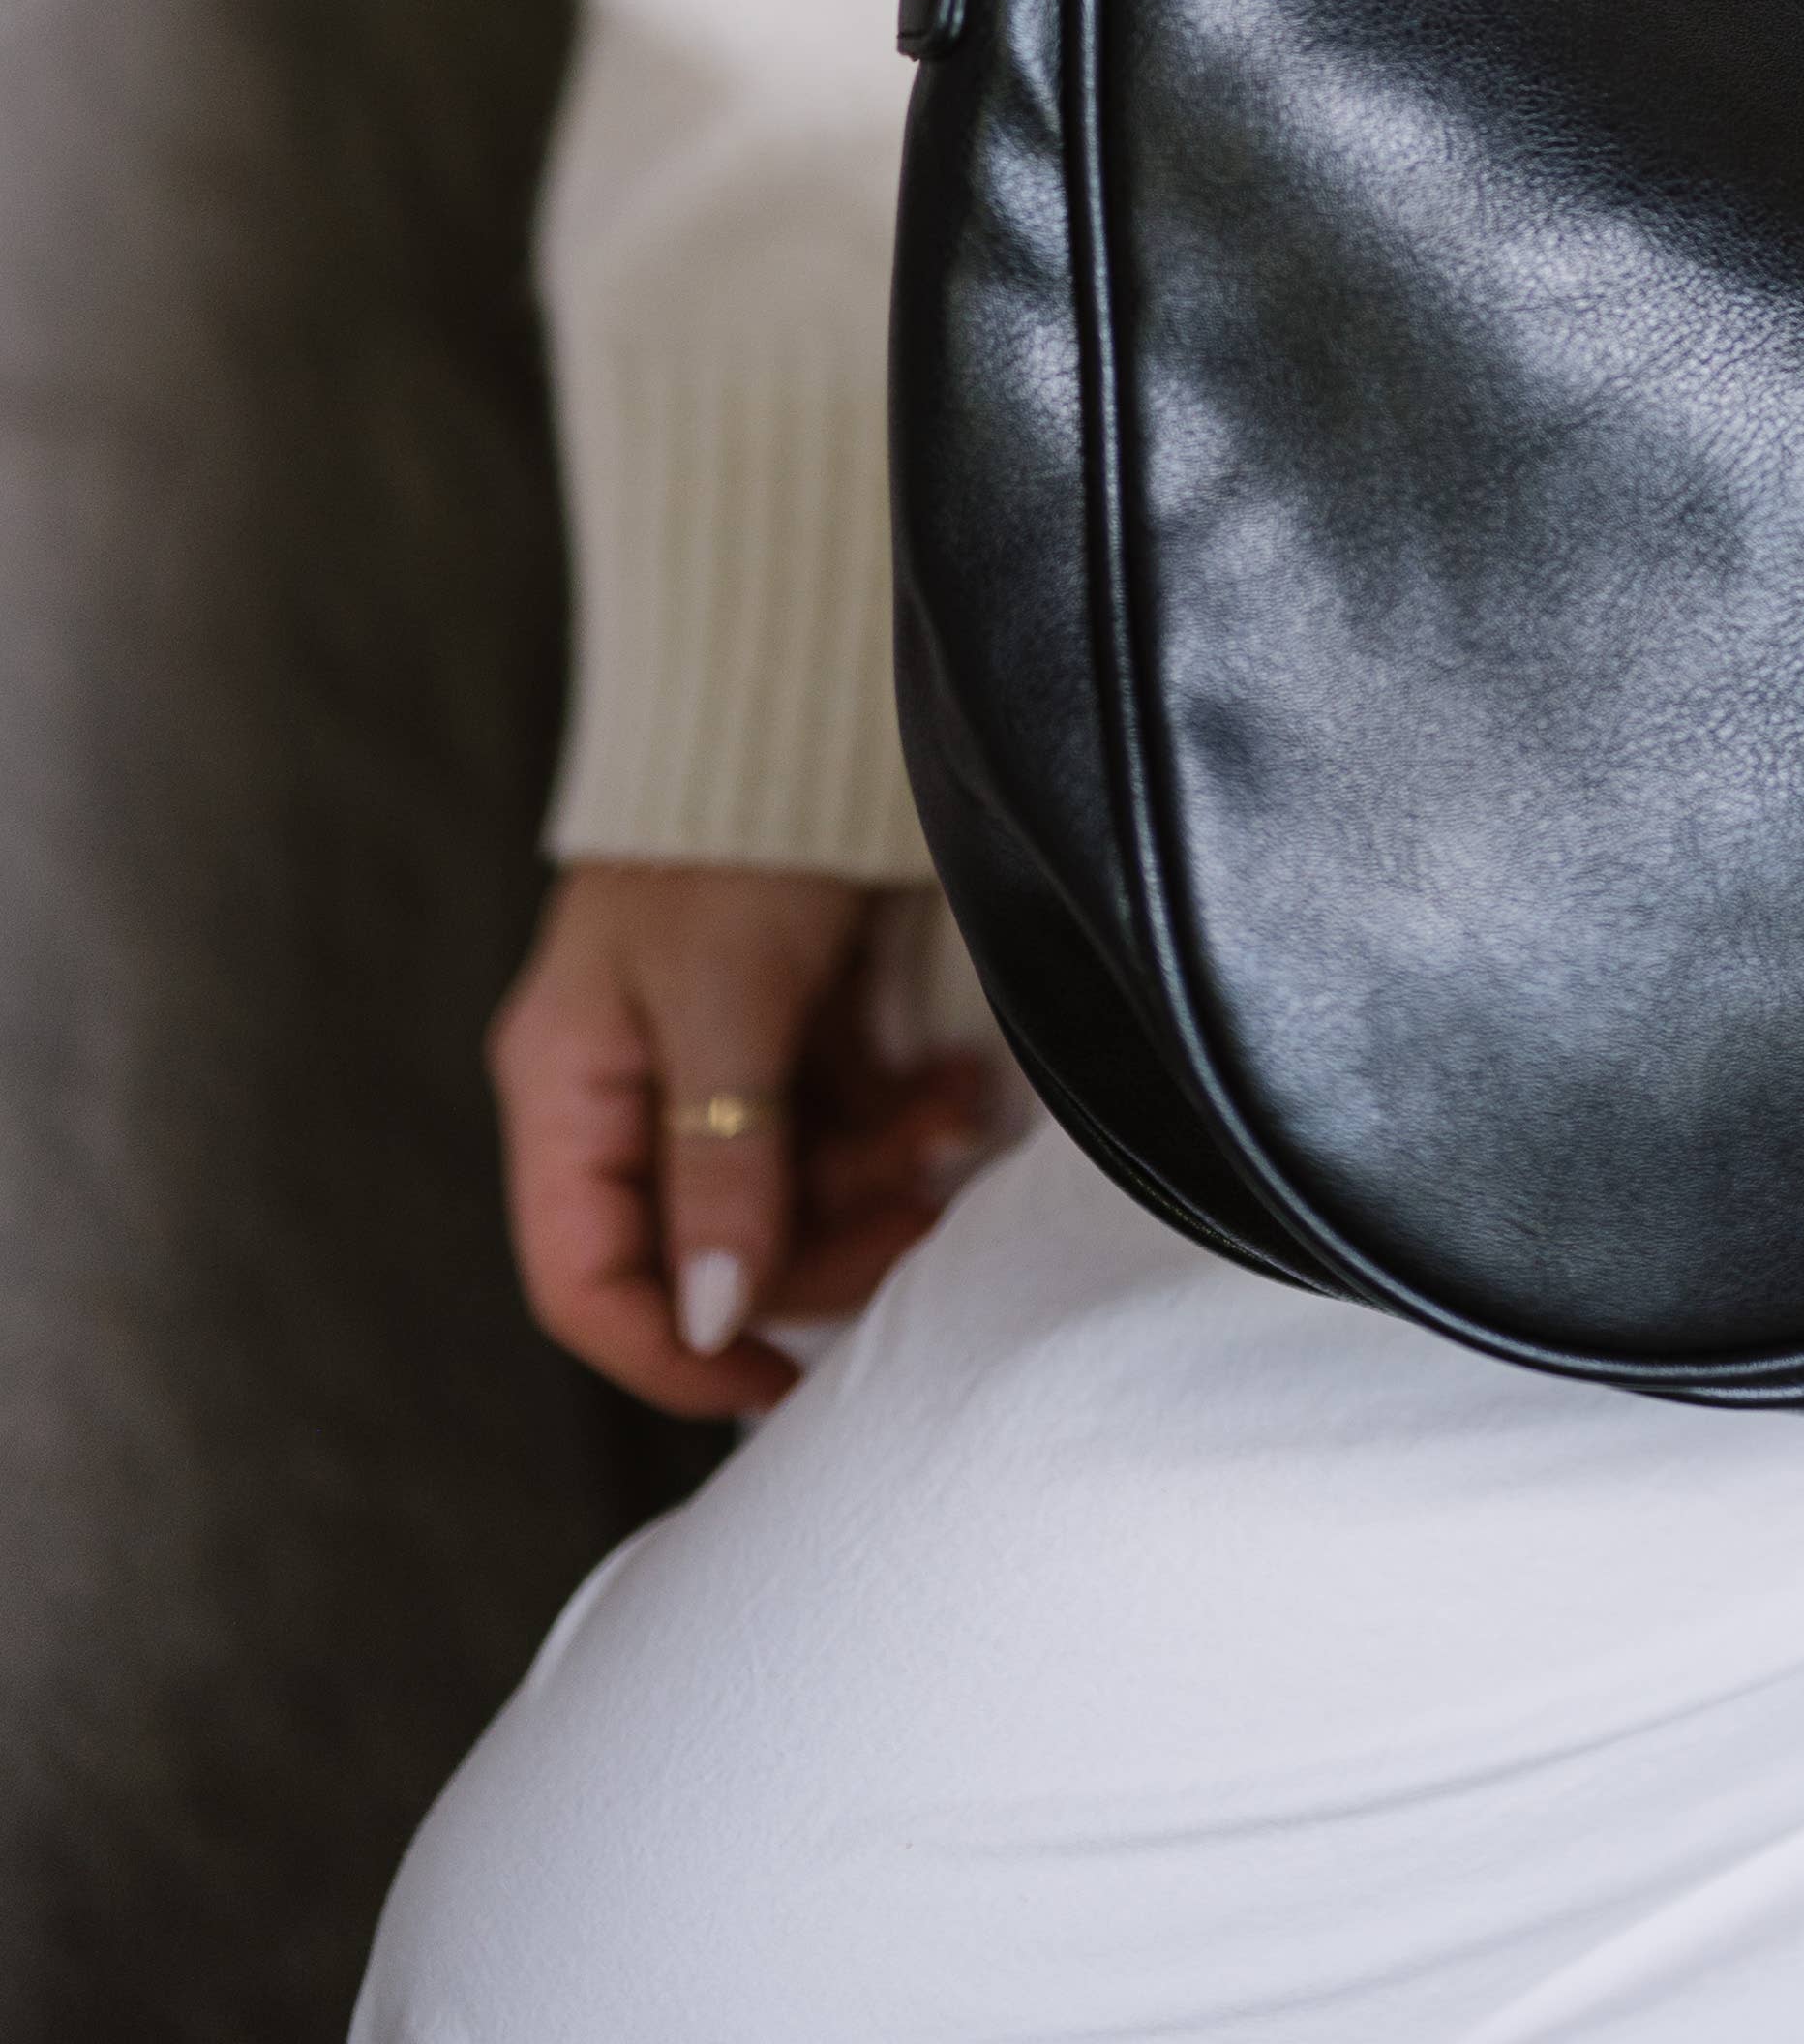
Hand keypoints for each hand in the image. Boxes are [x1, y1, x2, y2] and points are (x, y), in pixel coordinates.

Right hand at [487, 863, 1000, 1416]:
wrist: (793, 700)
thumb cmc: (732, 843)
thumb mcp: (724, 1003)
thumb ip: (720, 1163)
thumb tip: (717, 1318)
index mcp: (565, 1088)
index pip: (584, 1275)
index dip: (669, 1352)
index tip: (773, 1383)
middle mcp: (625, 1086)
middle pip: (704, 1242)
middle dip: (817, 1246)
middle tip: (919, 1228)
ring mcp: (706, 1058)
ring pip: (785, 1187)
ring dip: (876, 1177)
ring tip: (952, 1128)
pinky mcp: (782, 1025)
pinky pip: (833, 1118)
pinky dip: (896, 1116)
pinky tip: (957, 1087)